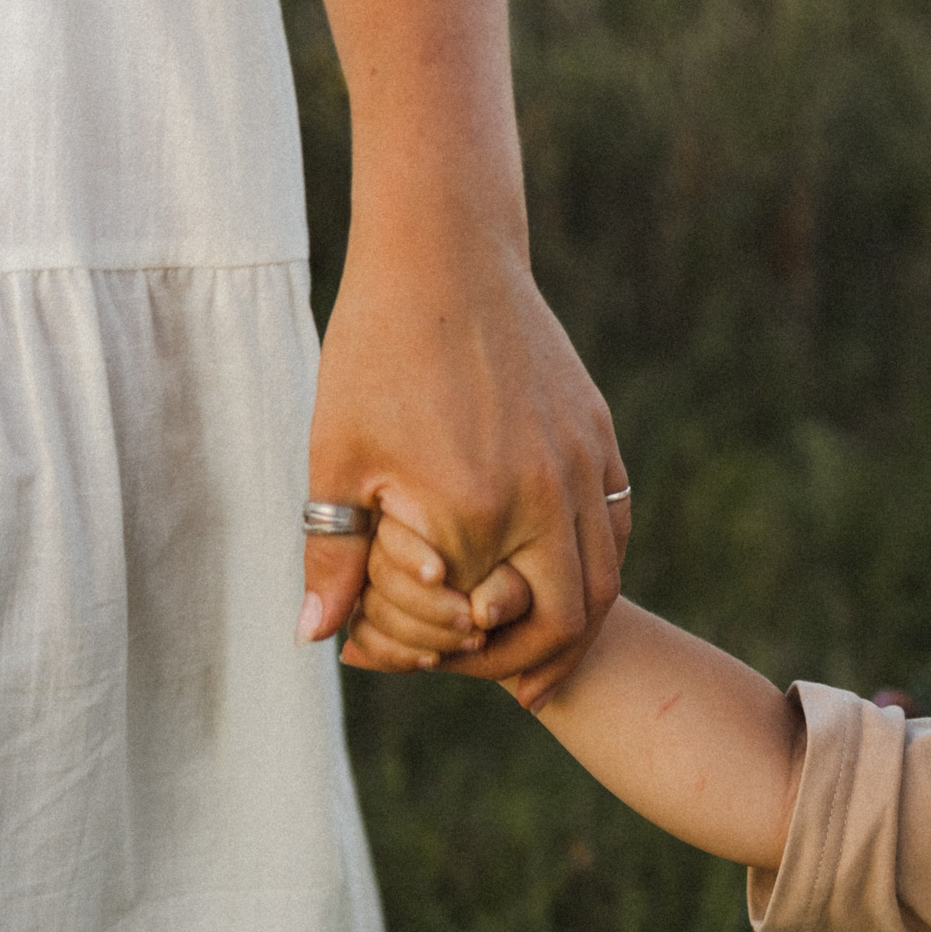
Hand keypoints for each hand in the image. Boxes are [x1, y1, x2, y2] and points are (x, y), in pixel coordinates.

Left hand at [298, 234, 628, 705]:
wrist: (444, 252)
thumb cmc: (376, 351)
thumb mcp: (336, 457)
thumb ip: (333, 557)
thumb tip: (315, 639)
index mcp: (474, 509)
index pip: (487, 626)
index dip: (458, 659)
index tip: (426, 662)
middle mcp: (544, 493)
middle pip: (571, 620)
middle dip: (535, 660)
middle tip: (505, 679)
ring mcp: (582, 463)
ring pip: (607, 577)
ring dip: (575, 621)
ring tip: (540, 643)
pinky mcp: (597, 434)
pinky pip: (615, 523)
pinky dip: (595, 564)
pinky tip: (562, 573)